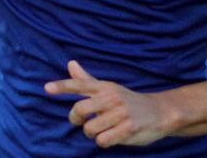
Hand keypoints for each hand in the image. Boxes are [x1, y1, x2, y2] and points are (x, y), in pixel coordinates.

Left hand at [45, 61, 172, 147]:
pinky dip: (104, 141)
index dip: (62, 86)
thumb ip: (87, 80)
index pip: (80, 84)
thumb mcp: (108, 88)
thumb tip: (70, 63)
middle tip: (81, 121)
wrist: (160, 112)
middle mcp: (111, 97)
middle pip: (80, 110)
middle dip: (76, 119)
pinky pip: (103, 141)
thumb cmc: (128, 101)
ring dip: (92, 133)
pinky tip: (113, 136)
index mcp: (105, 87)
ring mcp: (120, 113)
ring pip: (90, 129)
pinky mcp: (128, 129)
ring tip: (103, 129)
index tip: (47, 88)